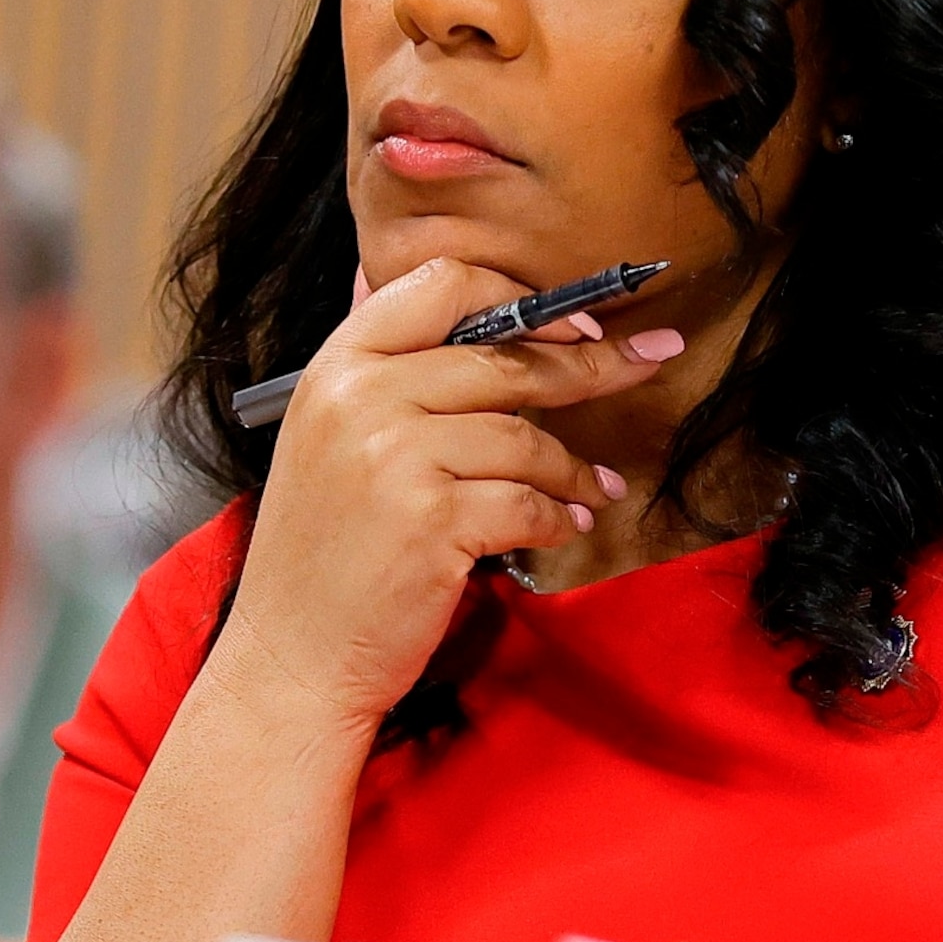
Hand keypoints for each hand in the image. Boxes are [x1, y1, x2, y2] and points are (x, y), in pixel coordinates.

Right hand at [215, 258, 680, 727]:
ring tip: (595, 488)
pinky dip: (559, 517)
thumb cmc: (324, 551)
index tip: (578, 323)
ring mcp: (395, 459)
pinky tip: (567, 526)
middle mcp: (361, 399)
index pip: (442, 284)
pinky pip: (529, 502)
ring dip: (573, 468)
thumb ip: (385, 368)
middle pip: (506, 358)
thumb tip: (441, 289)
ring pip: (527, 438)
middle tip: (650, 361)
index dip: (523, 298)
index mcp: (337, 366)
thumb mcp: (327, 437)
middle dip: (592, 363)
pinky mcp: (433, 523)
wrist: (292, 657)